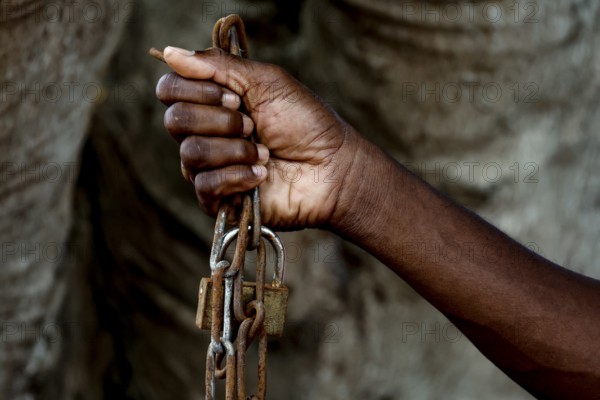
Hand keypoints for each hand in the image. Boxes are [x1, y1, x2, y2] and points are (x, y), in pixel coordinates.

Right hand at [156, 46, 361, 229]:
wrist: (332, 167)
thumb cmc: (305, 123)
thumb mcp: (266, 81)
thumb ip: (219, 65)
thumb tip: (169, 52)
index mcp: (211, 103)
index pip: (170, 90)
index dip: (196, 90)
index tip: (236, 97)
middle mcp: (204, 134)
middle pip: (176, 120)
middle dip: (221, 120)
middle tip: (253, 125)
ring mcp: (210, 168)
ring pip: (191, 154)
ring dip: (235, 149)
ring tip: (265, 152)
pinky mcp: (218, 200)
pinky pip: (205, 185)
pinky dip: (238, 176)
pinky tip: (262, 174)